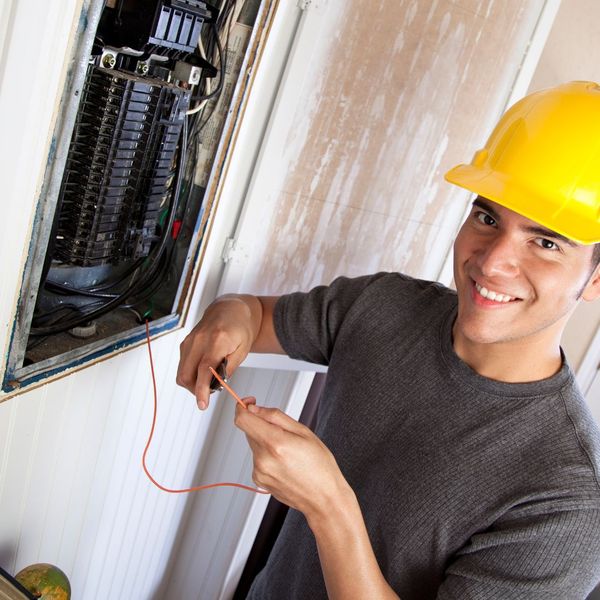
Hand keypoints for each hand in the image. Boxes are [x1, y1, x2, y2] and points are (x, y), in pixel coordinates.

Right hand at [176, 296, 260, 408]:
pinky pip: (182, 366)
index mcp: (218, 340)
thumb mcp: (243, 349)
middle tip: (211, 392)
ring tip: (209, 381)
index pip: (205, 369)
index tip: (202, 404)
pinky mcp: (185, 343)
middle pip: (187, 374)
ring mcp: (190, 340)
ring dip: (192, 384)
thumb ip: (229, 368)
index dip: (202, 389)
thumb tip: (217, 385)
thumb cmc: (240, 328)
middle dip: (196, 390)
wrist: (230, 310)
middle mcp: (199, 339)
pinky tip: (203, 372)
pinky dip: (190, 374)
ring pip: (182, 373)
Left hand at [235, 399, 351, 521]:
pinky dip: (267, 455)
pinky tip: (284, 463)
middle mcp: (263, 459)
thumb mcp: (304, 431)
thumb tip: (255, 409)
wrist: (323, 498)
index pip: (243, 420)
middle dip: (262, 426)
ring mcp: (259, 472)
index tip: (249, 403)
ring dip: (266, 441)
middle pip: (250, 430)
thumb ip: (275, 416)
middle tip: (285, 433)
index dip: (242, 407)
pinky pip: (257, 459)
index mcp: (275, 443)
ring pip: (254, 444)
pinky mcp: (259, 480)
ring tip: (289, 452)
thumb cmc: (320, 466)